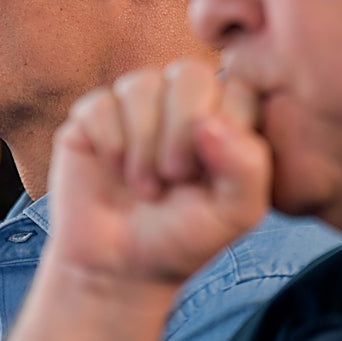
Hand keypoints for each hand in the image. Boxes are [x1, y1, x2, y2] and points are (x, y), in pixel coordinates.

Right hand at [47, 57, 271, 284]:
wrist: (121, 265)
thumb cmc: (184, 236)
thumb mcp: (234, 214)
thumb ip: (248, 168)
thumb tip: (210, 121)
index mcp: (222, 116)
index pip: (236, 88)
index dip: (224, 132)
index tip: (212, 179)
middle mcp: (179, 102)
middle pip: (189, 75)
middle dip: (182, 130)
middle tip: (175, 177)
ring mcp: (135, 105)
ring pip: (142, 85)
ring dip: (144, 144)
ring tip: (145, 185)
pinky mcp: (93, 115)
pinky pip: (102, 104)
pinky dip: (111, 144)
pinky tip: (114, 170)